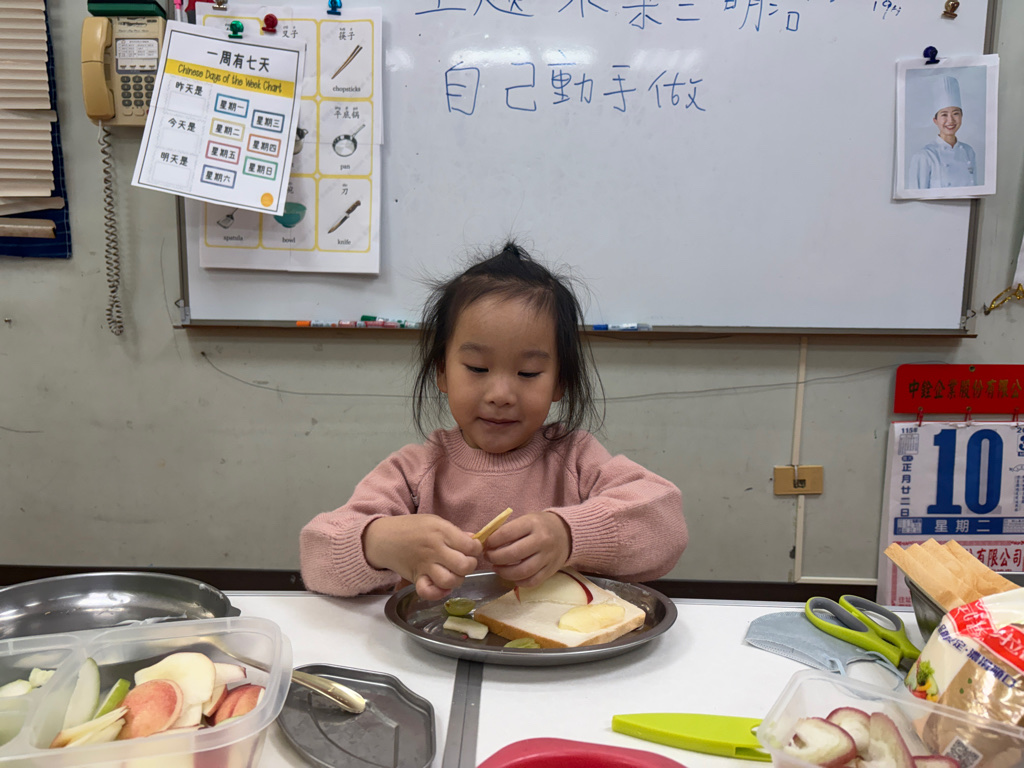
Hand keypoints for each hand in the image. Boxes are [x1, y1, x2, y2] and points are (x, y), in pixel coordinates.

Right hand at [364, 516, 481, 599]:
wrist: (384, 537)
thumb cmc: (412, 527)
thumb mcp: (435, 521)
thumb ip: (455, 533)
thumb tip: (474, 542)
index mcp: (441, 531)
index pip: (470, 546)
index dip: (476, 549)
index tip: (472, 549)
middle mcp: (434, 549)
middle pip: (464, 566)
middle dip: (470, 566)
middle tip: (464, 562)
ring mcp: (425, 565)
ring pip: (450, 581)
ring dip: (457, 580)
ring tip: (454, 573)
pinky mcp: (416, 578)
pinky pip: (429, 592)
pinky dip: (438, 593)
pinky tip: (442, 587)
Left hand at [483, 511, 570, 586]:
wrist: (567, 533)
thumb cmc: (540, 525)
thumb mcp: (526, 520)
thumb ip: (508, 530)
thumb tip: (487, 544)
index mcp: (532, 524)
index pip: (507, 533)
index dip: (492, 541)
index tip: (486, 544)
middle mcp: (541, 540)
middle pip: (513, 554)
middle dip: (495, 557)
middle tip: (489, 557)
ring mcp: (547, 557)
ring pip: (522, 571)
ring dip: (504, 572)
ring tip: (497, 568)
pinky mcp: (550, 570)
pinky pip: (532, 581)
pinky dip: (518, 582)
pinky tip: (511, 576)